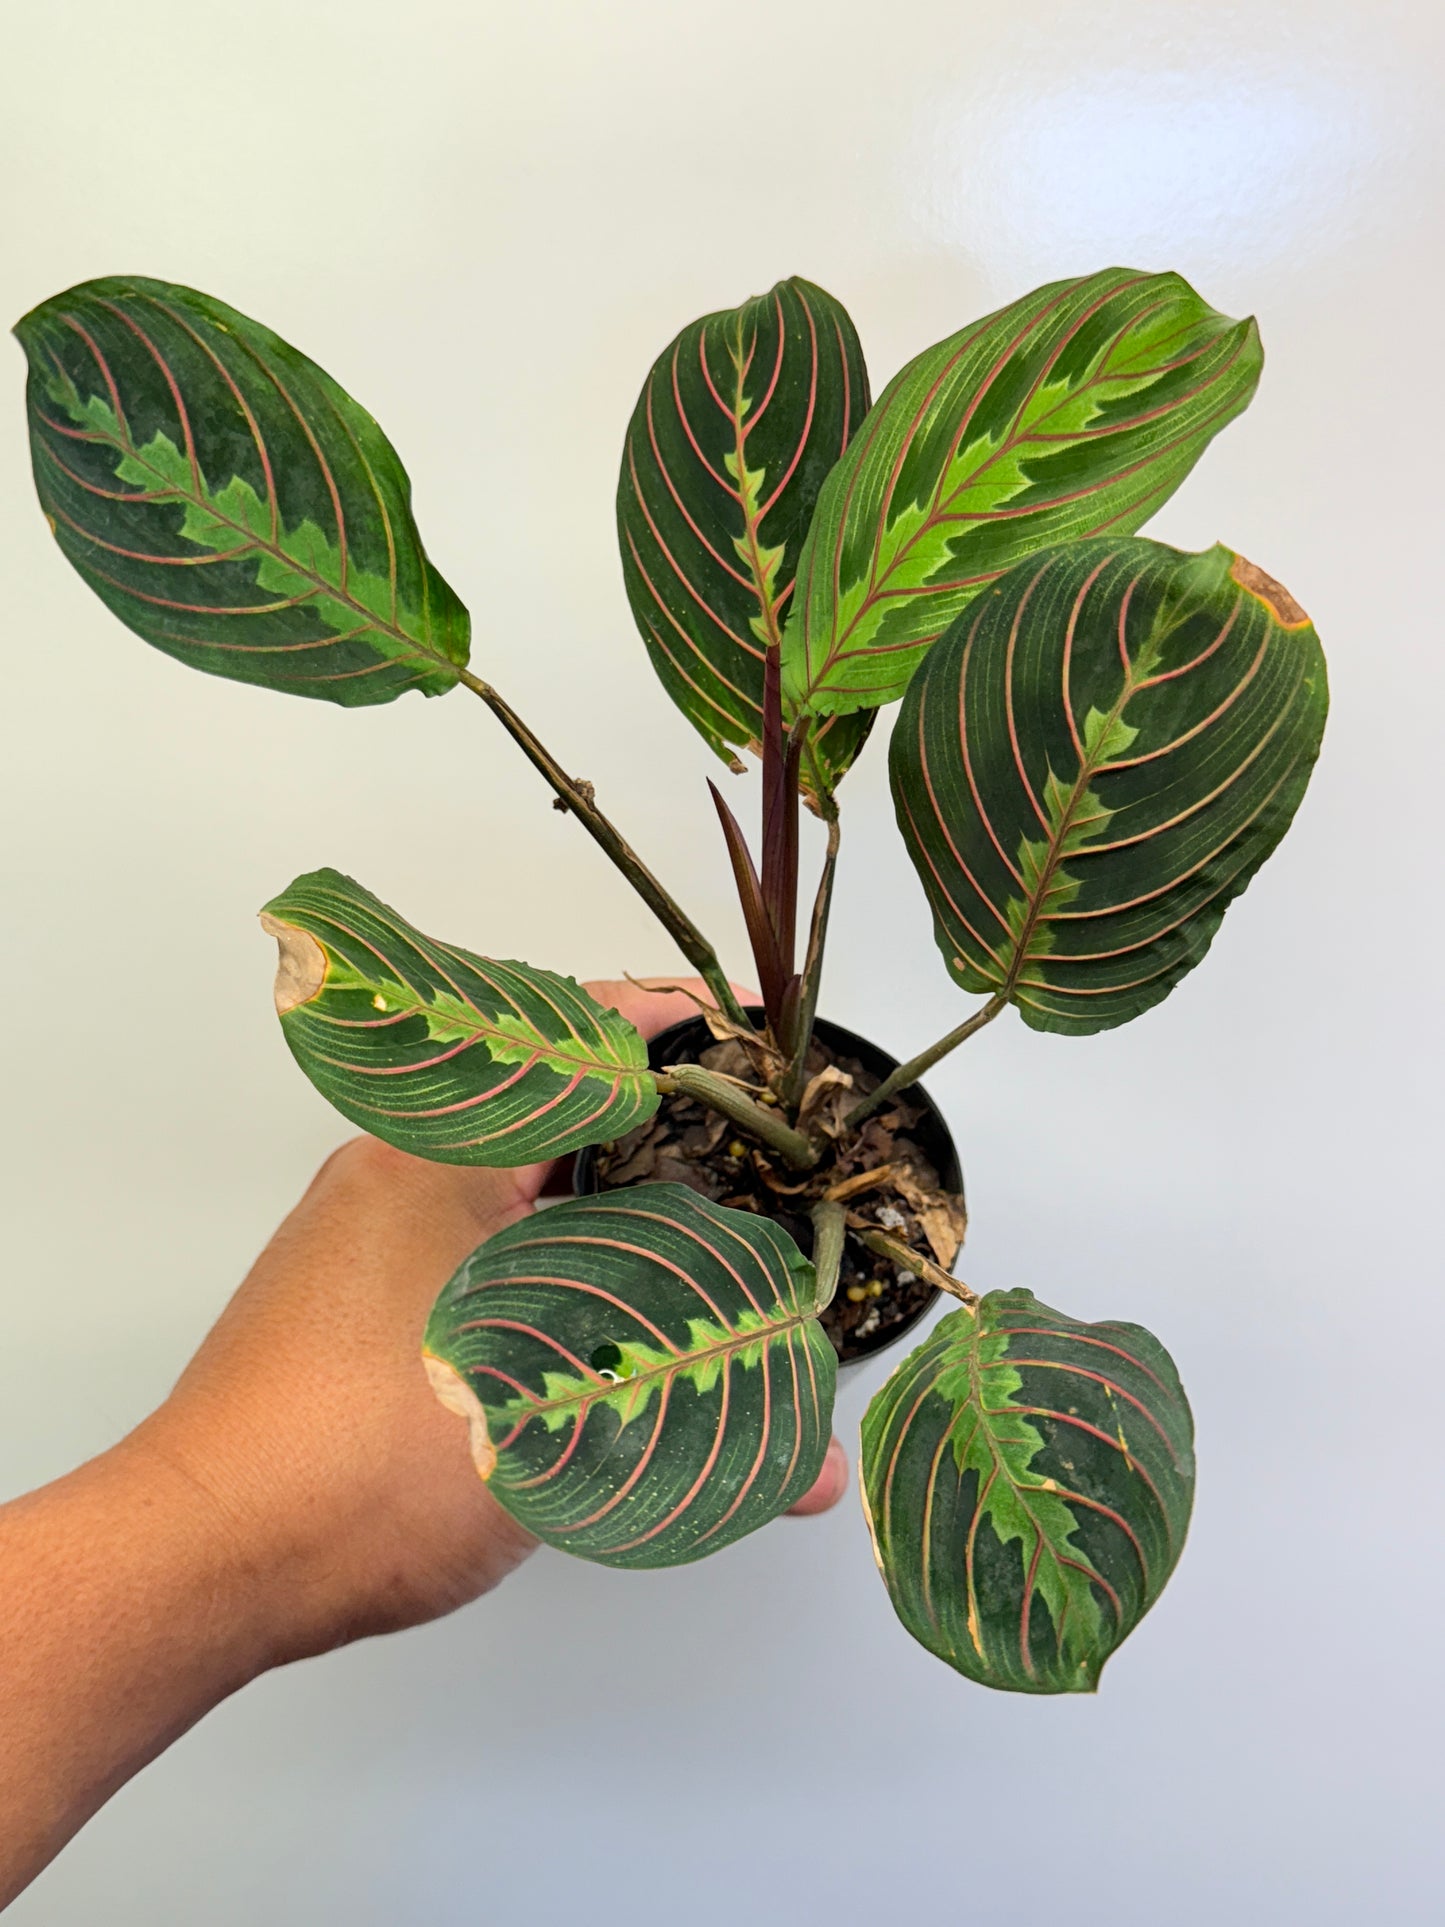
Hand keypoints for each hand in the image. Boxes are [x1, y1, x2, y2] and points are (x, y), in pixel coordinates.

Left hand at [129, 976, 848, 1666]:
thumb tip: (817, 1467)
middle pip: (547, 1113)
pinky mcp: (351, 1309)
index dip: (667, 1020)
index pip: (574, 1042)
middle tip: (741, 1146)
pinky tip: (597, 1326)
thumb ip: (707, 1433)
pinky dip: (546, 1269)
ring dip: (596, 1206)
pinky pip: (474, 1254)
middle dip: (648, 1124)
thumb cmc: (362, 1461)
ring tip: (689, 1236)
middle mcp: (395, 1177)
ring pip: (510, 1193)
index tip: (741, 1019)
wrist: (201, 1556)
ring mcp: (364, 1242)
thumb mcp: (560, 1429)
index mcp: (441, 1156)